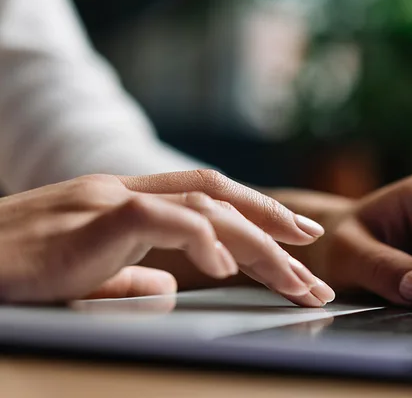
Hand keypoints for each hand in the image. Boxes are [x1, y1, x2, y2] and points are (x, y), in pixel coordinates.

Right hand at [0, 171, 334, 304]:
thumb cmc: (10, 270)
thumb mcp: (82, 272)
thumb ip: (128, 274)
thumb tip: (170, 287)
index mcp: (127, 201)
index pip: (208, 196)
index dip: (258, 212)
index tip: (298, 237)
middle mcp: (125, 190)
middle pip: (219, 198)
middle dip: (274, 226)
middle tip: (316, 257)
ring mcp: (107, 199)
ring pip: (203, 206)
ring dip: (257, 243)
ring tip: (295, 278)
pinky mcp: (87, 220)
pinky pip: (158, 221)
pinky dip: (200, 239)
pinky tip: (227, 268)